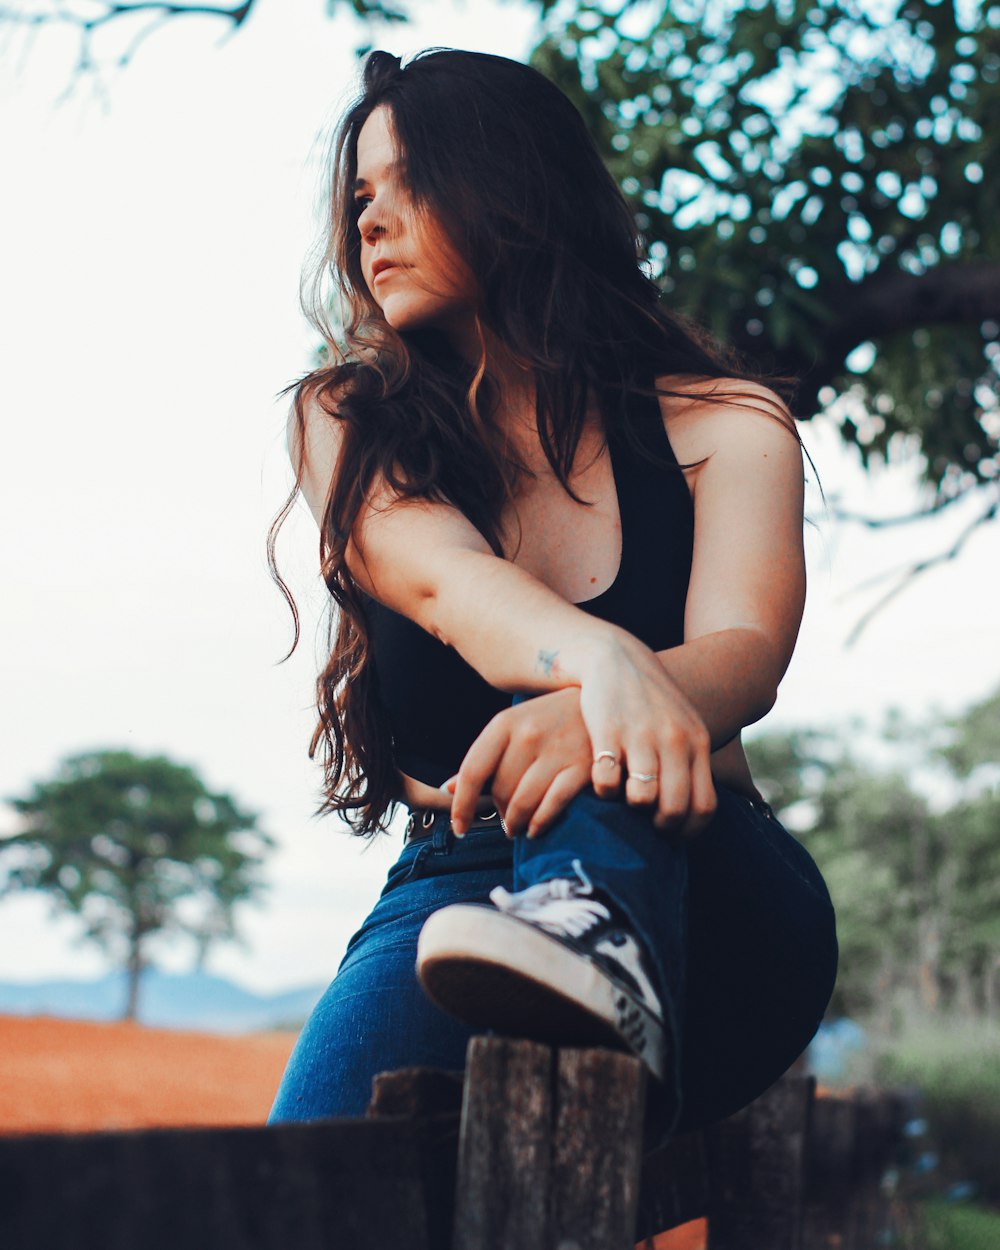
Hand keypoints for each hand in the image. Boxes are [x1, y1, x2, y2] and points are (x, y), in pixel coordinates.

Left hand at [448, 688, 592, 837]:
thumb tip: (448, 789)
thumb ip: (483, 758)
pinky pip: (552, 805)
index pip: (473, 771)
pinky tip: (536, 828)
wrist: (600, 700)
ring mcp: (558, 750)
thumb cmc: (549, 719)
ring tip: (517, 828)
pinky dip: (540, 823)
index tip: (459, 828)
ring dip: (516, 823)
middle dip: (498, 812)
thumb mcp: (513, 727)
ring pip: (523, 802)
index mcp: (505, 723)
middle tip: (504, 820)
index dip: (462, 805)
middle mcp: (529, 735)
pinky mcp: (584, 767)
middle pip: (500, 790)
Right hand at [578, 631, 716, 835]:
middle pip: (674, 807)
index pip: (704, 804)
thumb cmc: (650, 702)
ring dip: (631, 808)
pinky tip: (601, 781)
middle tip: (645, 825)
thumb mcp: (682, 726)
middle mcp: (673, 740)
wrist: (616, 658)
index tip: (673, 836)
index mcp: (696, 741)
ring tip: (624, 802)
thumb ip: (691, 762)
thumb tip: (695, 812)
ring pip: (642, 798)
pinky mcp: (607, 732)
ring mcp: (641, 735)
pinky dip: (604, 790)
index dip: (689, 830)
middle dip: (659, 826)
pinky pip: (607, 781)